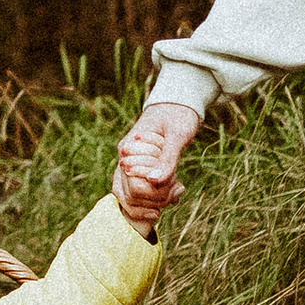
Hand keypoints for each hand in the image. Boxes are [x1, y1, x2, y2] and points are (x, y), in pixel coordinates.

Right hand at [114, 102, 198, 225]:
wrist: (178, 101)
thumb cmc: (179, 113)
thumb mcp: (178, 133)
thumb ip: (168, 158)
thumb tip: (154, 181)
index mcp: (129, 148)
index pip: (133, 186)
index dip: (156, 192)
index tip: (179, 185)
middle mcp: (124, 159)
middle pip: (130, 196)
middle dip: (157, 199)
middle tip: (180, 188)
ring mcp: (129, 165)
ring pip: (130, 198)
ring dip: (155, 202)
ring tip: (177, 192)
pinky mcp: (137, 169)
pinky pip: (136, 193)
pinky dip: (153, 200)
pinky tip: (173, 196)